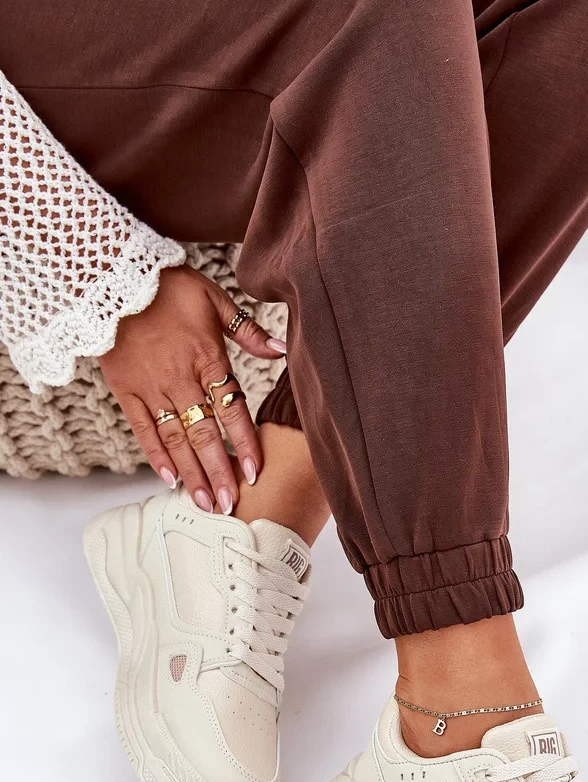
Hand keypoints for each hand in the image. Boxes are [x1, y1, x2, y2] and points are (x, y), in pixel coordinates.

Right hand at [99, 265, 285, 512]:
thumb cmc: (167, 285)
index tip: (255, 472)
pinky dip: (155, 455)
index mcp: (207, 358)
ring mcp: (151, 387)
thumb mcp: (214, 298)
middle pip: (205, 434)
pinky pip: (143, 429)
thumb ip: (247, 331)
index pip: (232, 409)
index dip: (244, 443)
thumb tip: (281, 350)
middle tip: (230, 505)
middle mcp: (181, 379)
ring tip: (205, 502)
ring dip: (191, 473)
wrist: (111, 276)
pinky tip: (169, 479)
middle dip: (219, 472)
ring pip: (175, 439)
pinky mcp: (126, 390)